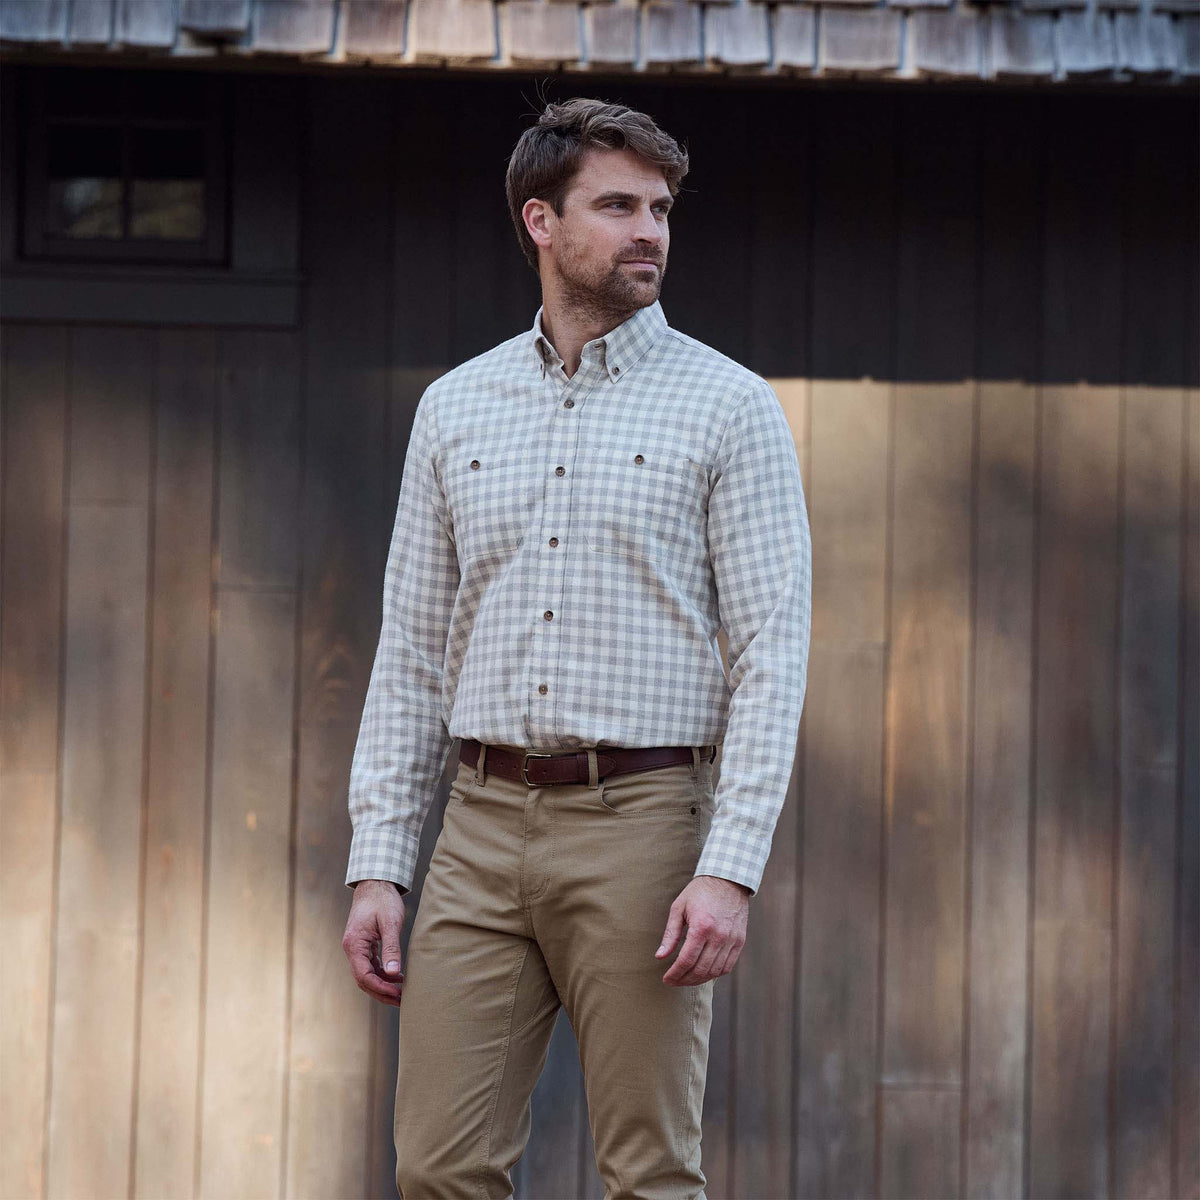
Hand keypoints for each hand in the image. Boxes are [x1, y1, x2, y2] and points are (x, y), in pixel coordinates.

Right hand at [342, 879, 406, 1006]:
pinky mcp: (364, 946)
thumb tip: (393, 972)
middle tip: (402, 1001)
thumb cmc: (383, 900)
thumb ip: (392, 947)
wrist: (375, 884)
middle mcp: (352, 949)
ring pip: (367, 975)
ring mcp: (357, 948)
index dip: (380, 987)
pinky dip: (383, 974)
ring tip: (402, 994)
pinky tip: (398, 977)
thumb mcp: (391, 922)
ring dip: (383, 986)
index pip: (363, 975)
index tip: (397, 994)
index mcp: (354, 944)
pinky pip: (371, 966)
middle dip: (382, 992)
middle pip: (364, 980)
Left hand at [655, 875, 749, 986]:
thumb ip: (670, 934)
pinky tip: (704, 973)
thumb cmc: (699, 892)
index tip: (666, 979)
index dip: (675, 974)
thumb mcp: (679, 908)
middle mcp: (718, 936)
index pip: (686, 960)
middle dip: (684, 980)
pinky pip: (727, 966)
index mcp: (701, 927)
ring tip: (686, 979)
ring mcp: (731, 940)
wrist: (727, 879)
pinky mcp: (740, 941)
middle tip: (674, 981)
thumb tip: (660, 956)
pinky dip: (714, 974)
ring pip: (714, 971)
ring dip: (699, 980)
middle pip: (700, 970)